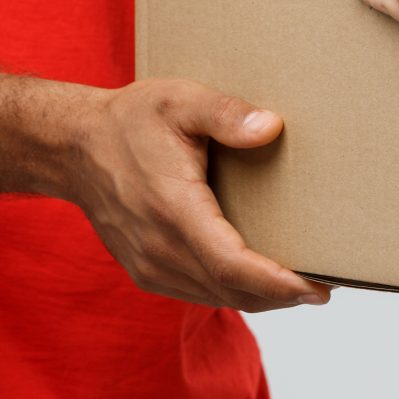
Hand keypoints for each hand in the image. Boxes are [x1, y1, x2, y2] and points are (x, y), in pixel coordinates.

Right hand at [61, 78, 331, 311]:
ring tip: (300, 284)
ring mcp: (149, 264)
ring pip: (217, 297)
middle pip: (233, 290)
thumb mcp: (178, 101)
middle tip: (327, 284)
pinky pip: (199, 293)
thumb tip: (271, 127)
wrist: (71, 147)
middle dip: (283, 294)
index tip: (318, 287)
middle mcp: (158, 246)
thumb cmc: (127, 122)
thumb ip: (225, 112)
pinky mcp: (145, 271)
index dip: (278, 283)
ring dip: (261, 297)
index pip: (231, 264)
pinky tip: (255, 277)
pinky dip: (232, 292)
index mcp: (171, 207)